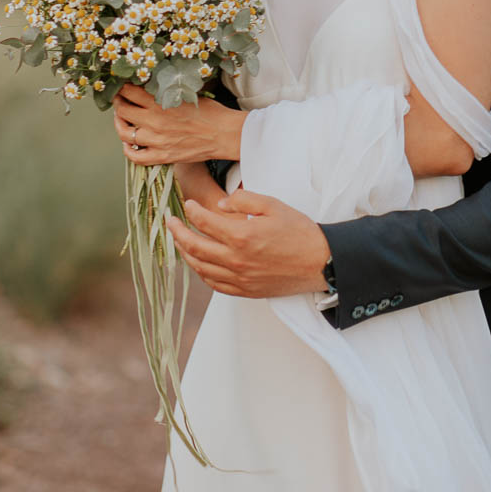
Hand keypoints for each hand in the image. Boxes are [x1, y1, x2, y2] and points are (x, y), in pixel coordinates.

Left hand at [113, 83, 245, 167]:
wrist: (225, 134)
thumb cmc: (210, 112)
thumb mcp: (187, 94)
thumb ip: (166, 91)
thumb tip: (150, 84)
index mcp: (161, 103)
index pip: (129, 91)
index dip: (122, 87)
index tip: (122, 86)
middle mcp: (155, 122)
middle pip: (123, 111)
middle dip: (118, 103)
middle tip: (119, 100)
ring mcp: (157, 141)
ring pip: (125, 133)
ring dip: (119, 124)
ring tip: (121, 119)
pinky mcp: (162, 156)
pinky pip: (135, 157)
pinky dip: (127, 150)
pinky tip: (128, 143)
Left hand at [167, 190, 330, 297]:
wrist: (320, 262)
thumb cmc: (299, 232)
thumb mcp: (273, 205)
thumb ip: (243, 200)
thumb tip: (220, 205)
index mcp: (242, 236)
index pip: (205, 222)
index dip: (192, 211)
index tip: (187, 204)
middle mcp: (236, 260)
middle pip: (195, 247)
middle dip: (177, 232)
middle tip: (170, 222)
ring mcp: (240, 278)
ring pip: (200, 267)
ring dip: (185, 253)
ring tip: (179, 241)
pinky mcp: (245, 291)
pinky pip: (214, 284)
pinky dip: (201, 273)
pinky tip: (198, 263)